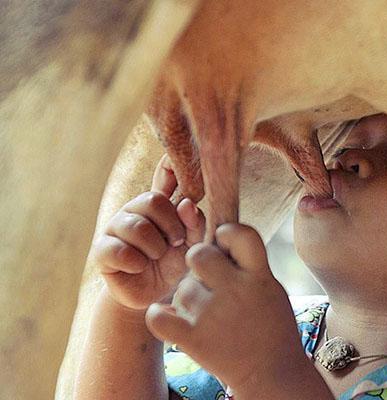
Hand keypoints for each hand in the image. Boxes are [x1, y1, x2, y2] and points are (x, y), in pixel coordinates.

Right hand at [94, 154, 204, 309]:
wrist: (153, 296)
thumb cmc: (173, 264)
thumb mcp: (191, 244)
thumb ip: (194, 223)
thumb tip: (187, 204)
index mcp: (158, 203)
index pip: (164, 174)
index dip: (171, 164)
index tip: (176, 159)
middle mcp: (134, 208)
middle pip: (153, 200)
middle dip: (171, 226)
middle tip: (176, 242)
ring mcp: (115, 227)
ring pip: (137, 226)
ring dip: (155, 247)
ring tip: (158, 257)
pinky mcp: (102, 250)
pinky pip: (119, 249)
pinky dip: (136, 261)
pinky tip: (140, 267)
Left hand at [144, 223, 308, 390]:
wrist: (272, 373)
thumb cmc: (271, 328)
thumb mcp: (271, 289)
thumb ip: (249, 264)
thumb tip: (219, 235)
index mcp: (260, 275)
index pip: (240, 233)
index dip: (227, 233)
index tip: (225, 246)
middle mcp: (236, 290)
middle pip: (198, 254)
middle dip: (199, 264)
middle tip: (209, 282)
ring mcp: (213, 315)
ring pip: (181, 288)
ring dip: (187, 298)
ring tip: (205, 316)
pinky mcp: (194, 339)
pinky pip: (158, 316)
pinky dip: (160, 316)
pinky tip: (173, 319)